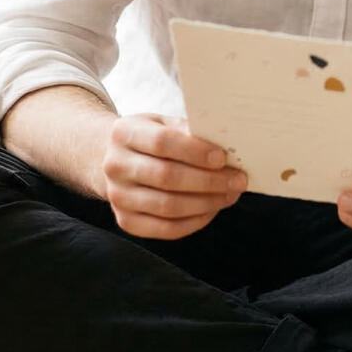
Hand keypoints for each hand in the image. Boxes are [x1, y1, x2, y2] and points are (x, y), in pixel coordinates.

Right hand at [101, 113, 245, 238]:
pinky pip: (167, 229)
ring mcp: (118, 196)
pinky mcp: (126, 221)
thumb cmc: (149, 138)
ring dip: (206, 202)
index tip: (223, 158)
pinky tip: (212, 209)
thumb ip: (188, 131)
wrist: (114, 160)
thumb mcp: (163, 123)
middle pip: (167, 177)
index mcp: (123, 133)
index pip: (162, 142)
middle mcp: (114, 166)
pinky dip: (195, 221)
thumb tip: (226, 146)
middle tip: (237, 180)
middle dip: (208, 181)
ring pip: (168, 206)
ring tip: (230, 194)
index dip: (195, 151)